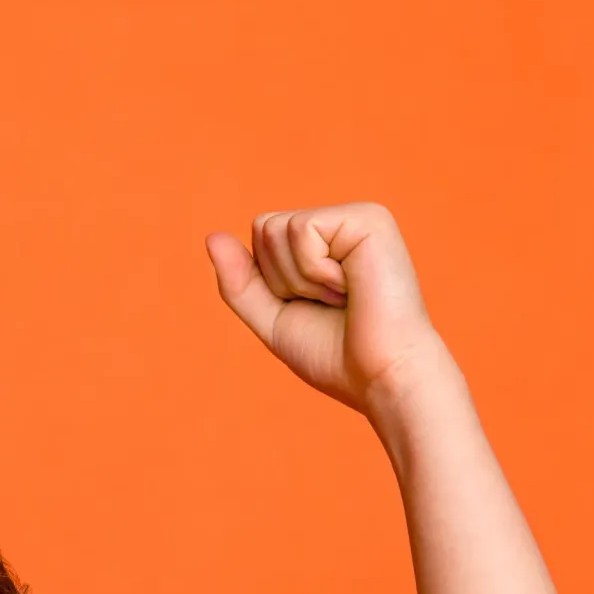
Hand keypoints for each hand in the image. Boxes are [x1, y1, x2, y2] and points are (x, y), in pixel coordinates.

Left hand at [205, 203, 445, 416]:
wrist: (381, 376)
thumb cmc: (336, 356)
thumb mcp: (273, 319)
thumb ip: (240, 282)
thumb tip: (212, 237)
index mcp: (323, 245)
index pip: (260, 238)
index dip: (271, 282)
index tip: (313, 307)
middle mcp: (341, 223)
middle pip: (263, 227)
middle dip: (281, 278)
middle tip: (330, 304)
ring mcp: (356, 217)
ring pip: (276, 228)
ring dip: (298, 278)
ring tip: (342, 296)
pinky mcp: (368, 218)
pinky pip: (302, 230)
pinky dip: (314, 271)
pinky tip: (351, 286)